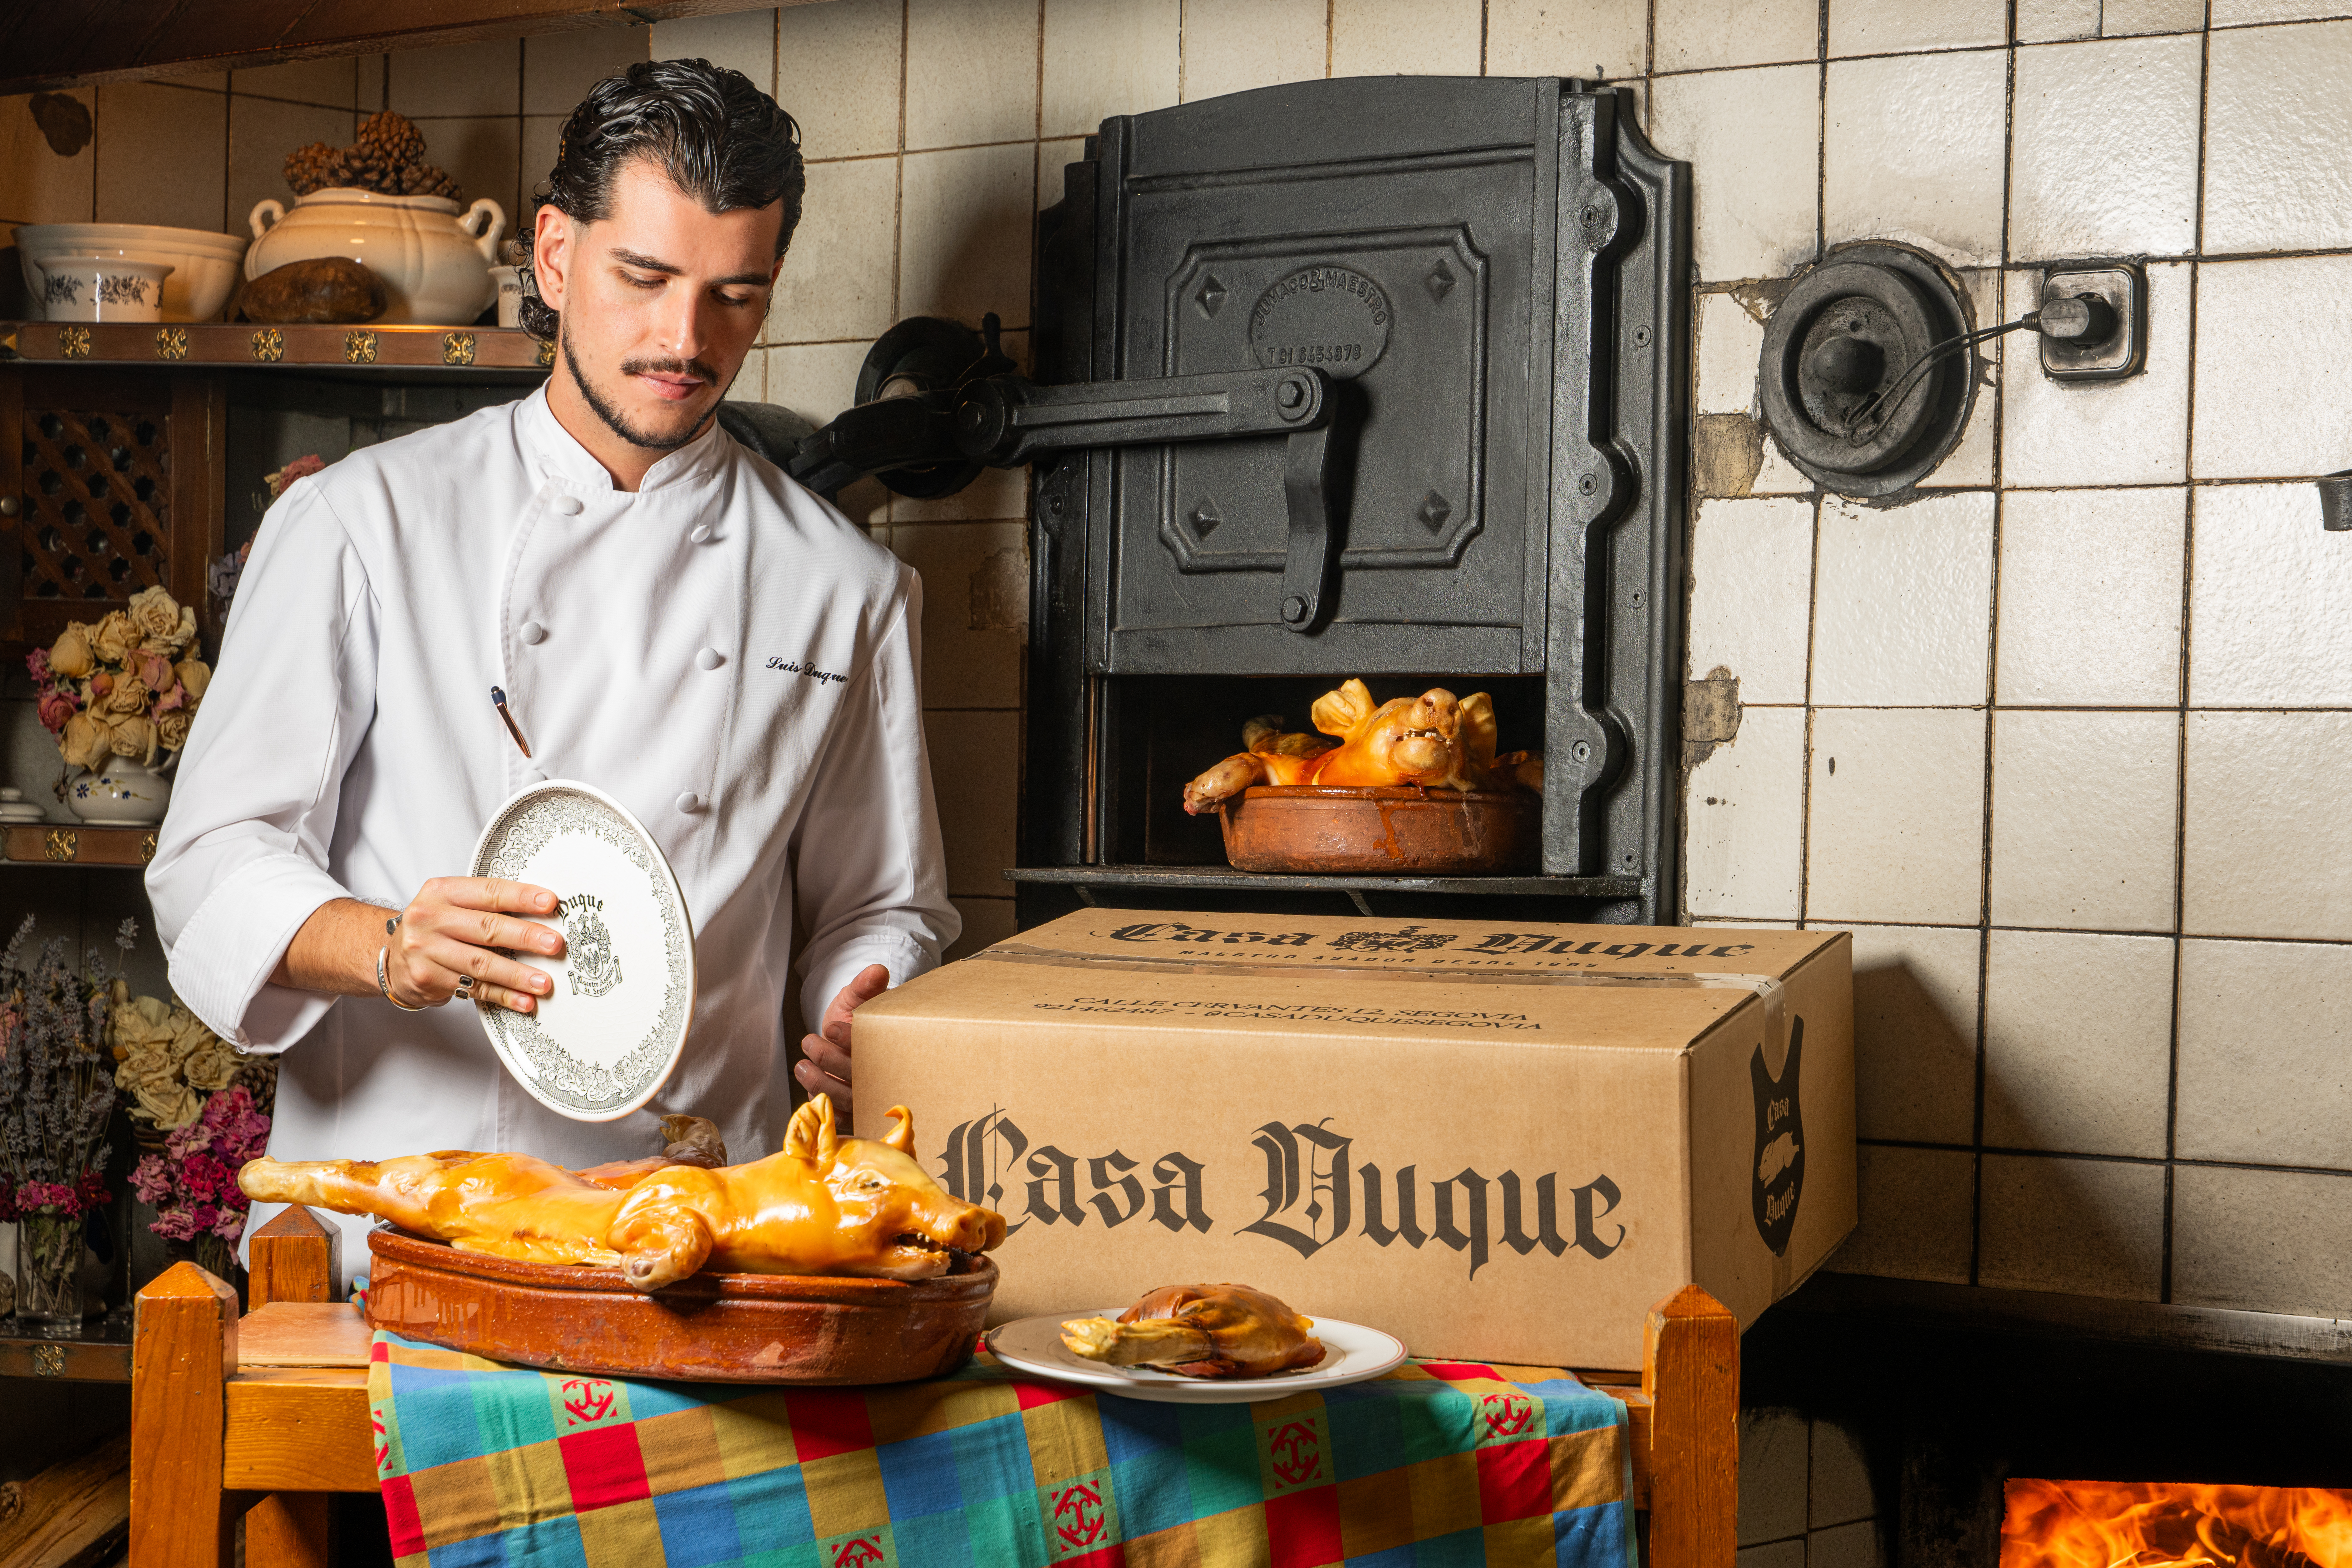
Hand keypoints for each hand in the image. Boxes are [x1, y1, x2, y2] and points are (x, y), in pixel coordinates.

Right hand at [384, 877, 565, 1013]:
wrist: (392, 956)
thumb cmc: (434, 926)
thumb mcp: (451, 903)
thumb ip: (487, 903)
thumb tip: (542, 910)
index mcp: (441, 892)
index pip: (487, 891)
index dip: (521, 897)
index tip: (550, 902)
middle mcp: (430, 919)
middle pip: (486, 928)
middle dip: (525, 937)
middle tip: (554, 944)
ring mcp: (427, 951)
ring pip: (480, 964)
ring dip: (517, 974)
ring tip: (544, 981)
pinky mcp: (428, 979)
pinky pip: (474, 989)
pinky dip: (503, 996)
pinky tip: (524, 1001)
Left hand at [794, 964, 890, 1104]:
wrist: (841, 1037)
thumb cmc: (852, 1019)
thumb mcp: (856, 999)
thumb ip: (865, 986)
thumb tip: (877, 971)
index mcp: (888, 1049)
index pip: (874, 1049)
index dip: (852, 1041)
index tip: (832, 1027)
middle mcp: (880, 1077)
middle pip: (860, 1077)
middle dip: (831, 1061)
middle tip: (810, 1042)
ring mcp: (865, 1098)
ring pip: (846, 1100)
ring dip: (820, 1082)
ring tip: (802, 1064)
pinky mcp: (849, 1113)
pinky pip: (838, 1119)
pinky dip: (822, 1107)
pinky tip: (807, 1091)